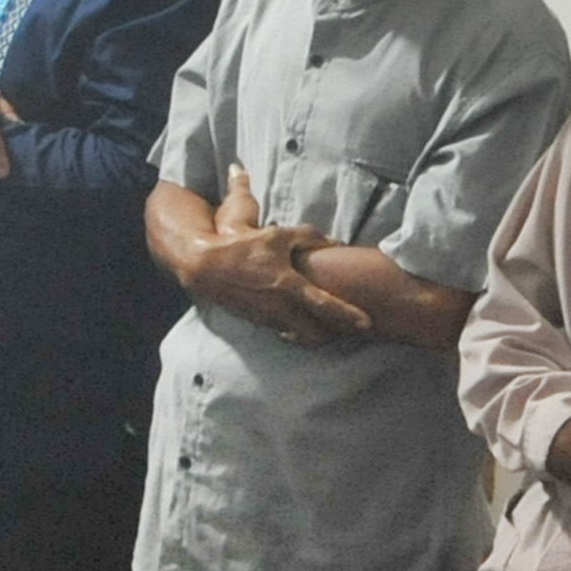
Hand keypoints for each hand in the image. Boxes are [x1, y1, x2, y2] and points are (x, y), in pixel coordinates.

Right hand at [176, 169, 361, 345]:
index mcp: (287, 285)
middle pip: (315, 334)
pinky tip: (304, 324)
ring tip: (332, 331)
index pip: (324, 304)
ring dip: (316, 335)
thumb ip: (310, 237)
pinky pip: (285, 332)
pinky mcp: (258, 322)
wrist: (204, 265)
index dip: (347, 315)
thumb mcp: (278, 234)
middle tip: (350, 331)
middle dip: (334, 336)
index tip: (367, 323)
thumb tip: (336, 242)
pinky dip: (297, 331)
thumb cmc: (242, 244)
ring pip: (300, 337)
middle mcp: (279, 307)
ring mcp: (267, 318)